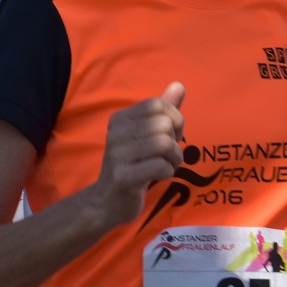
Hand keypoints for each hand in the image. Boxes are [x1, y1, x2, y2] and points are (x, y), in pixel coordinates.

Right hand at [93, 81, 184, 227]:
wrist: (107, 201)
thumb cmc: (133, 165)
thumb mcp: (147, 135)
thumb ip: (163, 110)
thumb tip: (179, 85)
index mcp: (120, 119)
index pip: (158, 104)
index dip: (174, 119)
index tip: (169, 135)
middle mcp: (115, 132)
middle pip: (164, 123)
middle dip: (175, 141)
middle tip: (168, 155)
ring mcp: (117, 155)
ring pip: (164, 144)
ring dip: (174, 159)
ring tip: (166, 165)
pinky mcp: (124, 176)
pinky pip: (161, 166)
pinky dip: (168, 172)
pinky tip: (159, 176)